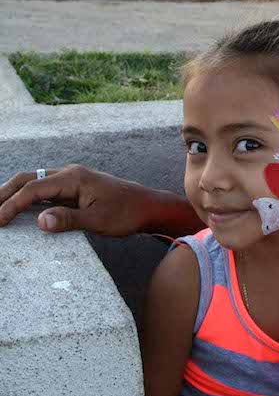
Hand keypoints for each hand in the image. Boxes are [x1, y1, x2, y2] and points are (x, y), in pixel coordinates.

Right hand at [0, 165, 158, 234]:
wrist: (148, 206)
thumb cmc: (127, 213)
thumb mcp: (98, 220)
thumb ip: (68, 220)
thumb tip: (39, 222)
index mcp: (72, 178)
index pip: (32, 189)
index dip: (11, 204)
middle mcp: (69, 174)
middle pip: (27, 179)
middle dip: (4, 193)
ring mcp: (71, 181)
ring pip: (34, 183)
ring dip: (14, 194)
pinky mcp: (74, 190)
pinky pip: (45, 192)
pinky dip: (28, 199)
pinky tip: (19, 210)